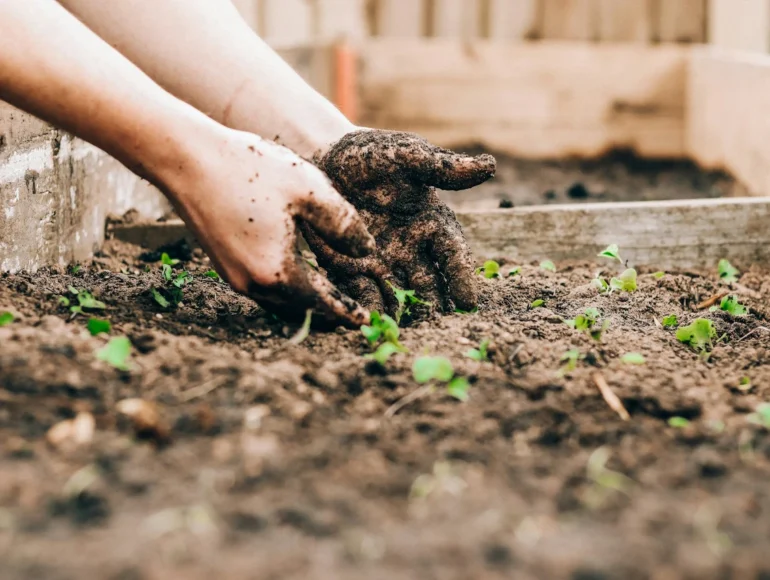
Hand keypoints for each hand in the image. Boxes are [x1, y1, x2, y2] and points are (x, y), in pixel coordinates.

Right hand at [165, 128, 374, 326]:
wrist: (186, 159)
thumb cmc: (249, 169)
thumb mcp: (309, 190)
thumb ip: (344, 224)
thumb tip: (367, 251)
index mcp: (278, 272)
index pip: (322, 303)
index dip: (347, 312)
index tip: (367, 321)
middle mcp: (253, 284)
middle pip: (300, 310)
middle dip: (328, 314)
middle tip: (353, 314)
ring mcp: (234, 277)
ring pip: (280, 303)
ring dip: (306, 304)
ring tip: (331, 298)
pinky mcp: (223, 265)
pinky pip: (263, 289)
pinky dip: (286, 290)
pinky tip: (298, 276)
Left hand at [306, 130, 495, 314]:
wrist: (324, 159)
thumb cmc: (371, 155)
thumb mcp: (406, 155)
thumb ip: (442, 167)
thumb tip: (489, 166)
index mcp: (432, 224)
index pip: (453, 255)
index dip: (462, 277)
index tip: (469, 302)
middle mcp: (412, 249)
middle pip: (429, 284)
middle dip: (435, 306)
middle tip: (439, 328)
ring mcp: (383, 262)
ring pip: (399, 295)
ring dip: (404, 314)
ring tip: (407, 333)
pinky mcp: (352, 269)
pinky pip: (363, 293)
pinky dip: (369, 308)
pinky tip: (371, 323)